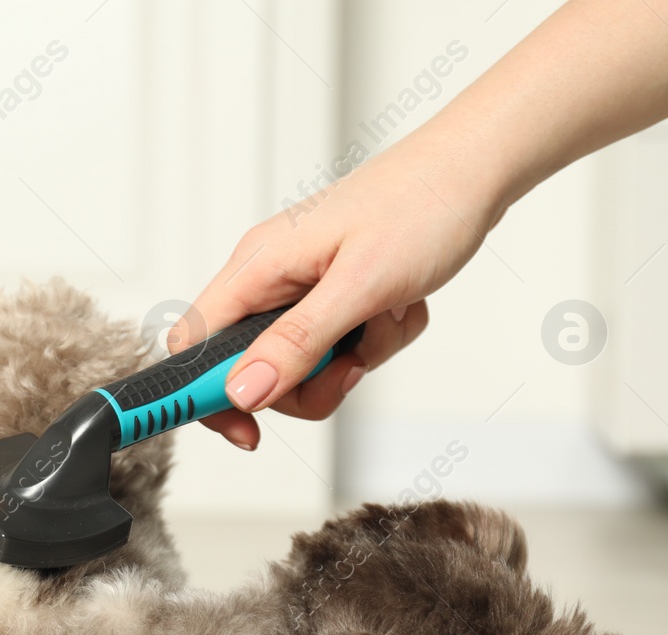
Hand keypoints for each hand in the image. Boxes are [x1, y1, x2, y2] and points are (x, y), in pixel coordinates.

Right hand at [171, 133, 494, 448]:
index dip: (206, 395)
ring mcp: (300, 288)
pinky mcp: (331, 296)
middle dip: (305, 383)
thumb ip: (296, 343)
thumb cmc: (421, 205)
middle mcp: (269, 278)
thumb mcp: (358, 286)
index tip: (246, 430)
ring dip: (350, 360)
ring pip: (299, 366)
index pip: (193, 346)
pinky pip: (336, 349)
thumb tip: (242, 391)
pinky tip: (396, 307)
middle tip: (349, 366)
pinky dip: (373, 341)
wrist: (473, 171)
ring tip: (383, 319)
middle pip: (251, 370)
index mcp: (256, 266)